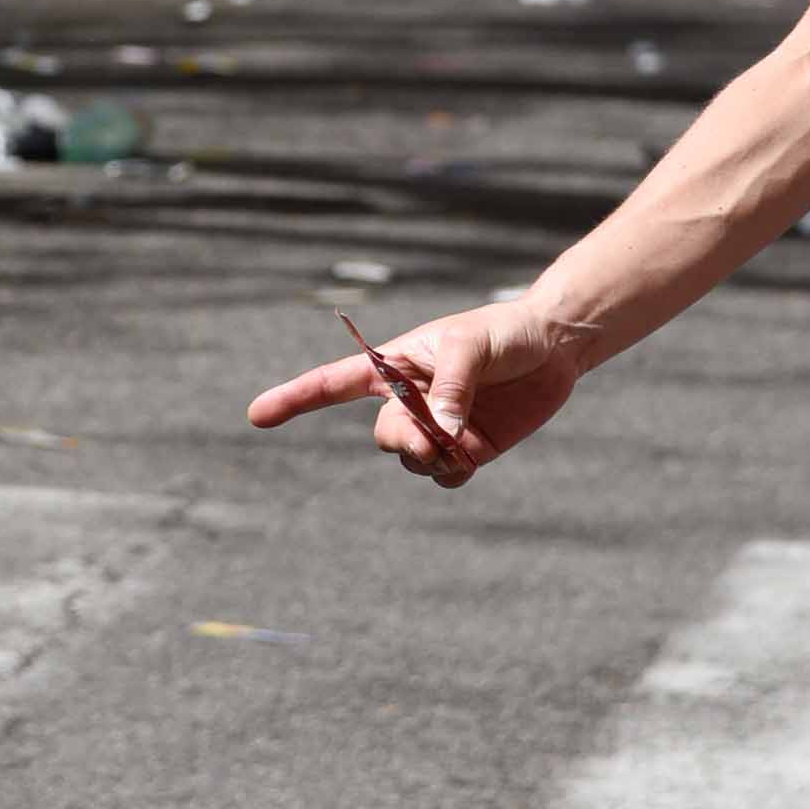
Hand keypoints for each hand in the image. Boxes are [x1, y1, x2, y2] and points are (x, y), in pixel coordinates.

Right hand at [245, 296, 587, 487]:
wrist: (553, 348)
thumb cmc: (502, 332)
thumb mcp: (470, 345)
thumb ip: (450, 387)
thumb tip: (442, 433)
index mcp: (393, 366)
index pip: (331, 384)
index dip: (292, 399)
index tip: (256, 416)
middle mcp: (408, 400)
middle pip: (383, 436)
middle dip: (403, 441)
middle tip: (433, 438)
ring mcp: (438, 427)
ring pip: (412, 460)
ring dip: (430, 458)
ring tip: (460, 444)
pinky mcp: (469, 448)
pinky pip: (445, 475)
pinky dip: (453, 473)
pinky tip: (472, 457)